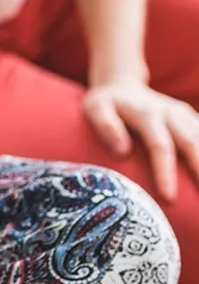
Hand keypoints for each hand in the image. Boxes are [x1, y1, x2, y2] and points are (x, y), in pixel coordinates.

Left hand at [84, 81, 198, 200]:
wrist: (122, 85)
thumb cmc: (106, 104)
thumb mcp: (95, 108)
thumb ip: (105, 125)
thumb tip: (121, 150)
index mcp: (146, 113)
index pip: (160, 145)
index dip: (165, 171)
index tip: (169, 198)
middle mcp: (171, 113)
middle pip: (192, 144)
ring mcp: (185, 116)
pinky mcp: (193, 120)